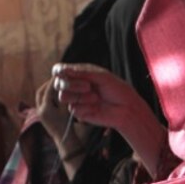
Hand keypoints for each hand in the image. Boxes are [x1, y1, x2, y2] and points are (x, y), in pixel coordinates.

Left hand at [35, 79, 71, 146]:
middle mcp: (39, 110)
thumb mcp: (66, 109)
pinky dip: (46, 96)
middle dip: (46, 85)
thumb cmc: (67, 124)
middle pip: (40, 92)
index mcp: (45, 108)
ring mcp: (39, 113)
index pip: (48, 91)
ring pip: (39, 97)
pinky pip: (41, 101)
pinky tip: (53, 94)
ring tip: (54, 85)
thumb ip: (62, 96)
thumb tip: (61, 84)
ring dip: (46, 90)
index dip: (53, 82)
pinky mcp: (41, 115)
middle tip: (54, 79)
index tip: (58, 75)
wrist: (63, 138)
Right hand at [53, 62, 166, 178]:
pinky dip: (86, 107)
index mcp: (81, 74)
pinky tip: (97, 107)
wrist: (126, 109)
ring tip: (95, 97)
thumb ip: (82, 73)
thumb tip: (63, 70)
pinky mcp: (79, 113)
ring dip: (79, 96)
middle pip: (58, 84)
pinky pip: (73, 108)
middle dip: (71, 84)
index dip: (58, 70)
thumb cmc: (117, 90)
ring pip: (63, 97)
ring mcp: (77, 99)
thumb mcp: (101, 76)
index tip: (62, 72)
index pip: (60, 70)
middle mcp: (76, 86)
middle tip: (88, 86)